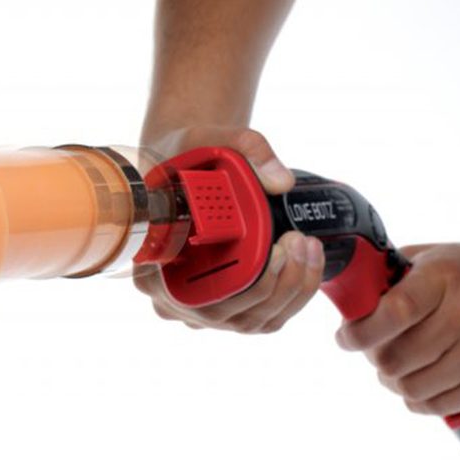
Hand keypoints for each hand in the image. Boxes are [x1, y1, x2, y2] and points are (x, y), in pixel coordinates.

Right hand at [134, 126, 324, 333]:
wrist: (183, 169)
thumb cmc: (184, 159)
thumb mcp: (205, 138)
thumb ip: (245, 147)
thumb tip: (281, 181)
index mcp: (151, 267)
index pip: (191, 296)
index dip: (239, 285)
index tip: (273, 253)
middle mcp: (171, 300)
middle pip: (229, 314)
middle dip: (277, 283)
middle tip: (297, 240)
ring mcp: (200, 311)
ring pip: (253, 321)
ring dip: (292, 288)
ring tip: (308, 244)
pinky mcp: (226, 311)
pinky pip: (265, 317)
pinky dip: (294, 294)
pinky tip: (308, 261)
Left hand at [336, 243, 459, 415]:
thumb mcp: (439, 256)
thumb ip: (394, 273)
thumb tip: (351, 293)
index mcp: (446, 279)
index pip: (394, 312)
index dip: (359, 332)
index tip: (346, 336)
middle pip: (396, 358)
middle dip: (372, 356)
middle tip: (371, 348)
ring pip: (411, 386)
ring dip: (391, 379)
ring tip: (394, 364)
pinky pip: (437, 404)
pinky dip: (416, 398)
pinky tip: (417, 380)